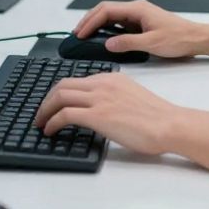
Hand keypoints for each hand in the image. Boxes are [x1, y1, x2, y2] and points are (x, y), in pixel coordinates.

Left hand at [34, 72, 184, 155]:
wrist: (168, 124)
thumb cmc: (157, 117)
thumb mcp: (132, 97)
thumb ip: (114, 97)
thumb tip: (102, 109)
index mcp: (111, 78)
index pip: (77, 80)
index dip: (60, 92)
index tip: (54, 104)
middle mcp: (103, 84)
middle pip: (63, 85)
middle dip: (47, 99)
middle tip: (41, 113)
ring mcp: (99, 98)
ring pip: (60, 96)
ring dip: (44, 110)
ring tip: (40, 122)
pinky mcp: (97, 115)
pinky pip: (64, 115)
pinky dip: (52, 122)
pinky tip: (49, 130)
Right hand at [72, 0, 206, 58]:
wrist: (196, 38)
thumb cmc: (179, 39)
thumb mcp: (152, 44)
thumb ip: (128, 43)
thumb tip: (107, 44)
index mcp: (137, 9)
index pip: (106, 11)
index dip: (90, 22)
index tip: (80, 34)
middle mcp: (136, 9)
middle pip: (105, 10)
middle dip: (89, 21)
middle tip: (76, 34)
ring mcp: (138, 15)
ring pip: (111, 16)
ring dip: (97, 24)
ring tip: (85, 36)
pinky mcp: (141, 23)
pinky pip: (119, 23)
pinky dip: (107, 29)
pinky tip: (102, 39)